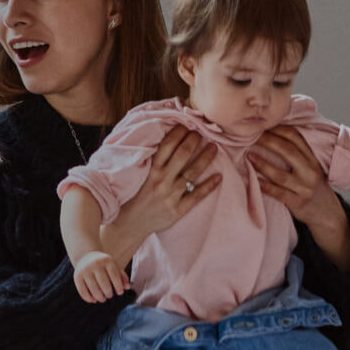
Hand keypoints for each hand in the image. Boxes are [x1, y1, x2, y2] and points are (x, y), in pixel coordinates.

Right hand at [73, 250, 128, 303]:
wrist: (86, 256)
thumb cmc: (104, 265)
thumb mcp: (114, 266)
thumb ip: (122, 276)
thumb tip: (127, 287)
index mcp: (106, 260)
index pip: (114, 275)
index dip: (118, 286)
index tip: (120, 293)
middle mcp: (95, 264)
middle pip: (104, 283)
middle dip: (108, 293)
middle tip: (109, 296)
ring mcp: (85, 270)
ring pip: (93, 289)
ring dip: (99, 297)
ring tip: (103, 299)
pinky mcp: (77, 276)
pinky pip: (83, 291)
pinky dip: (88, 298)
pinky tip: (93, 300)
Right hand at [98, 129, 219, 259]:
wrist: (130, 224)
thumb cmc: (135, 197)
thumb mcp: (141, 176)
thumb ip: (153, 162)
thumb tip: (168, 142)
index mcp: (151, 170)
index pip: (166, 146)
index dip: (178, 133)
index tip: (186, 125)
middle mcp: (161, 180)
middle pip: (182, 155)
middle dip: (193, 141)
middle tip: (202, 132)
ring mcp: (170, 196)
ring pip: (192, 173)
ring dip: (205, 158)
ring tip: (214, 148)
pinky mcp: (177, 210)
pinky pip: (196, 196)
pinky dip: (209, 186)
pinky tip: (219, 177)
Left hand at [245, 127, 349, 259]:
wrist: (326, 213)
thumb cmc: (312, 186)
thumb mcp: (311, 167)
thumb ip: (297, 153)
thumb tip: (272, 134)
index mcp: (312, 159)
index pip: (296, 138)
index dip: (278, 129)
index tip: (263, 125)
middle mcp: (310, 171)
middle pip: (288, 152)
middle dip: (268, 142)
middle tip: (251, 136)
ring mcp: (304, 188)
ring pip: (281, 174)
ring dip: (263, 164)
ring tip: (249, 156)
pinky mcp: (298, 202)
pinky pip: (278, 193)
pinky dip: (265, 186)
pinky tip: (254, 180)